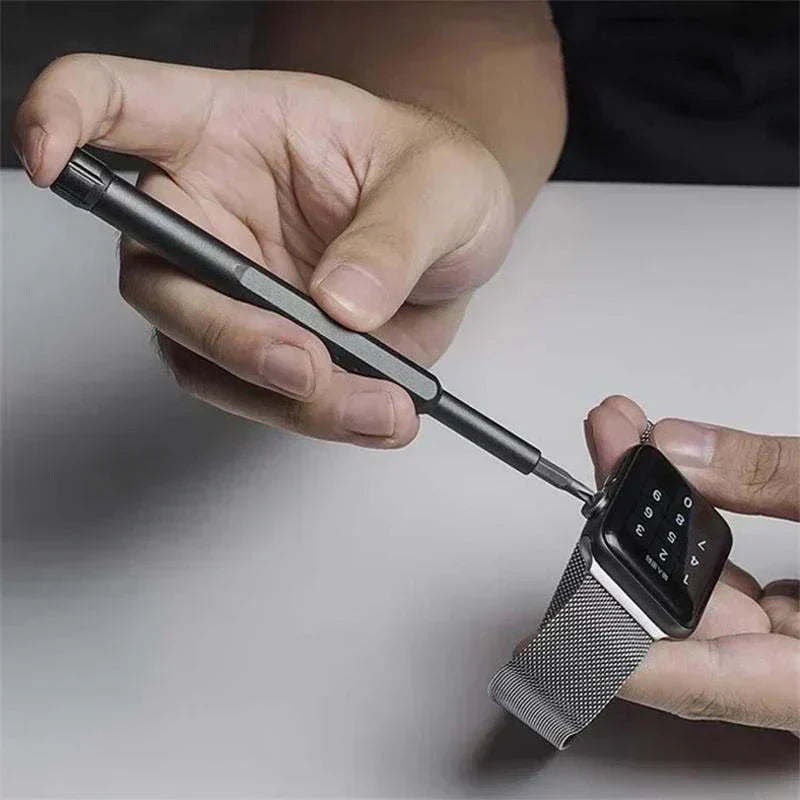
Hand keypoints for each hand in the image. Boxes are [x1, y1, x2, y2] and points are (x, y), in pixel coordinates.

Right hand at [15, 55, 513, 445]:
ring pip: (206, 358)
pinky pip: (263, 398)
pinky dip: (318, 418)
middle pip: (157, 276)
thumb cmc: (435, 181)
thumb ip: (394, 236)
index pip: (119, 102)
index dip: (65, 117)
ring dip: (284, 398)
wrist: (458, 240)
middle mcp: (213, 214)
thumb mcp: (443, 186)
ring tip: (377, 406)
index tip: (49, 154)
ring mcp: (234, 290)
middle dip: (223, 333)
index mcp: (231, 131)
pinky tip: (379, 414)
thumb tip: (340, 303)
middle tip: (300, 363)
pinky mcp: (268, 348)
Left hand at [586, 396, 799, 732]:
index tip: (557, 638)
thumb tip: (682, 451)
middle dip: (642, 530)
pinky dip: (715, 533)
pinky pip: (754, 587)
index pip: (716, 684)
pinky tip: (688, 487)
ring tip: (632, 446)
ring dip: (672, 519)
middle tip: (611, 454)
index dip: (628, 659)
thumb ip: (784, 477)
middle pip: (702, 623)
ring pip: (722, 599)